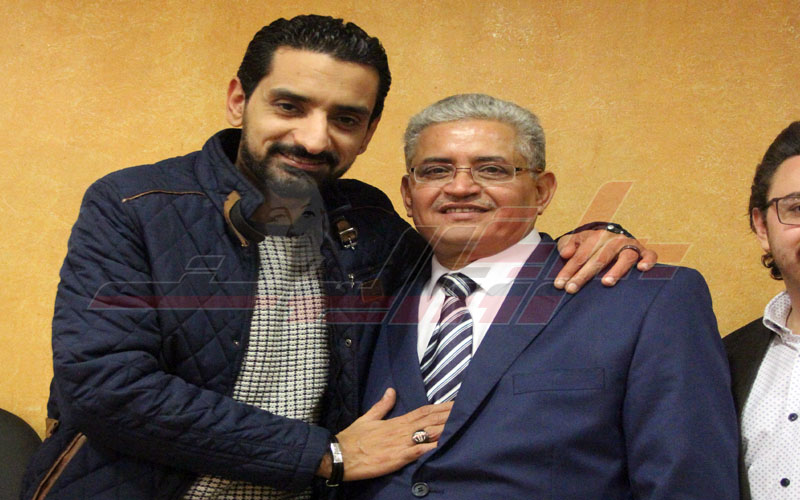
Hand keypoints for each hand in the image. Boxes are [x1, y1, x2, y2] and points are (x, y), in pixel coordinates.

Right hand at [317, 388, 452, 480]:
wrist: (340, 455)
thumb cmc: (353, 439)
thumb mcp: (368, 418)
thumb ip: (382, 405)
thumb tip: (391, 390)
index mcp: (396, 421)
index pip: (423, 411)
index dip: (440, 406)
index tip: (454, 401)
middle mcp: (401, 430)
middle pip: (430, 420)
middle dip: (449, 414)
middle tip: (467, 407)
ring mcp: (401, 444)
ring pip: (428, 433)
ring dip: (445, 427)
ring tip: (462, 421)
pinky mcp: (398, 458)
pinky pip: (419, 452)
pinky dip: (432, 448)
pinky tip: (445, 445)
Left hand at [555, 229, 656, 293]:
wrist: (614, 238)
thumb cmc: (592, 245)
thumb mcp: (577, 241)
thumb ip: (567, 244)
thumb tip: (566, 254)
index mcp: (596, 236)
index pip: (580, 255)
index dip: (569, 270)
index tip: (559, 284)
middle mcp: (614, 240)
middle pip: (599, 259)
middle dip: (584, 275)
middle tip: (572, 289)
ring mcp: (630, 246)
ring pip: (625, 258)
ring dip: (616, 270)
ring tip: (606, 283)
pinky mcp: (645, 252)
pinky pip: (650, 255)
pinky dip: (648, 261)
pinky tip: (641, 269)